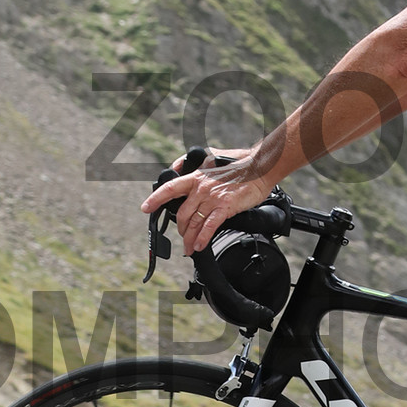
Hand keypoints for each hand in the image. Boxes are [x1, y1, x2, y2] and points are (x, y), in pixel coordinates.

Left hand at [139, 151, 277, 255]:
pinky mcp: (225, 206)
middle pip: (182, 214)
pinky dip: (203, 238)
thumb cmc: (240, 163)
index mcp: (196, 177)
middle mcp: (201, 188)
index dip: (155, 199)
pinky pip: (209, 226)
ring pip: (194, 223)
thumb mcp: (213, 158)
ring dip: (189, 238)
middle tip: (182, 238)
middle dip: (180, 229)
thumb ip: (197, 164)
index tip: (145, 208)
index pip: (170, 188)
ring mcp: (212, 198)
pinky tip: (199, 245)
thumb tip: (182, 164)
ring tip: (189, 248)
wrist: (260, 167)